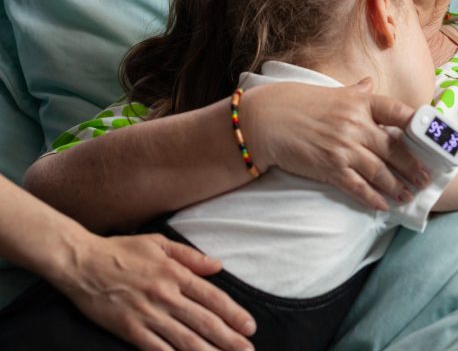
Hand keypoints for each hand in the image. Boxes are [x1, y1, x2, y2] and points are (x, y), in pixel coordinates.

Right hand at [52, 232, 255, 350]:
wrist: (83, 262)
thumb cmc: (122, 250)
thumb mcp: (160, 243)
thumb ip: (191, 256)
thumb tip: (217, 266)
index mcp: (175, 273)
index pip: (212, 297)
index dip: (233, 313)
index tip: (250, 327)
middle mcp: (166, 295)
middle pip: (203, 321)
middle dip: (228, 339)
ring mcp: (147, 314)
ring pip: (184, 339)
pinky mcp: (129, 329)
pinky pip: (156, 349)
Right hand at [246, 78, 429, 210]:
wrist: (268, 119)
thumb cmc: (300, 103)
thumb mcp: (332, 92)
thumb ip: (356, 91)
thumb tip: (370, 83)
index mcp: (359, 102)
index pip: (397, 111)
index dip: (417, 124)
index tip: (431, 136)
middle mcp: (355, 124)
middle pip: (394, 148)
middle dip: (413, 166)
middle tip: (426, 178)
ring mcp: (343, 148)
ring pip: (379, 171)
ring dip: (397, 186)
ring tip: (409, 196)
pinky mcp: (330, 168)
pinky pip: (357, 186)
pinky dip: (372, 198)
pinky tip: (382, 206)